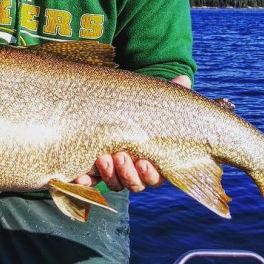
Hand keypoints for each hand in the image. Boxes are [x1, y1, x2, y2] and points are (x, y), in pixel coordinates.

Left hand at [73, 75, 190, 191]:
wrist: (121, 110)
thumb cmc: (146, 110)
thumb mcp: (157, 102)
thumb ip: (172, 95)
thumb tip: (183, 79)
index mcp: (155, 162)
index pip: (155, 178)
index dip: (149, 174)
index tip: (143, 162)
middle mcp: (136, 172)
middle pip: (134, 183)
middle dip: (127, 173)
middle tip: (120, 156)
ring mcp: (116, 172)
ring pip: (115, 183)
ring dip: (109, 174)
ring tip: (103, 157)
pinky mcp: (97, 170)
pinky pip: (92, 181)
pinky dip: (87, 182)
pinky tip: (80, 177)